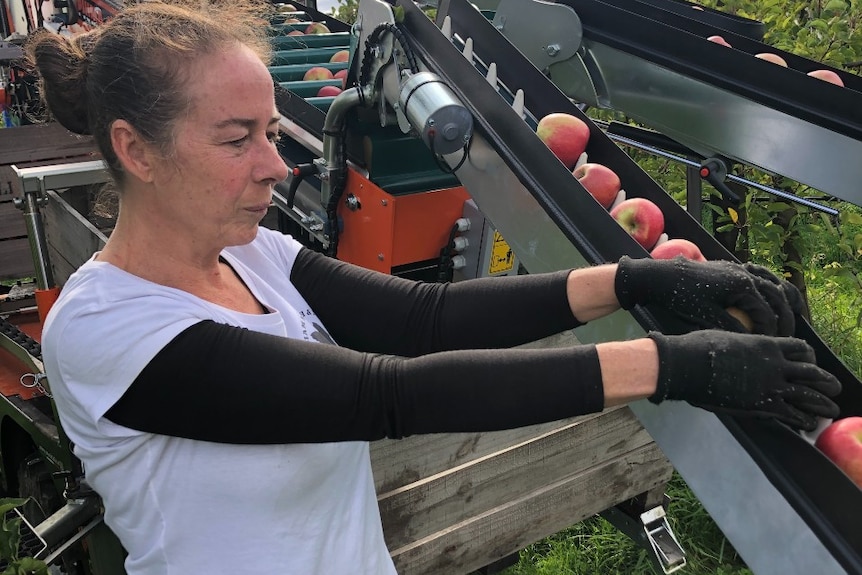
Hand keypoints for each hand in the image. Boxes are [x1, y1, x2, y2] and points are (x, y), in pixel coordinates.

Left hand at [615, 255, 796, 335]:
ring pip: (773, 282)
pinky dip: (771, 285)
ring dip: (784, 299)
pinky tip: (773, 296)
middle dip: (785, 318)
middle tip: (786, 337)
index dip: (772, 332)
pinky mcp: (732, 267)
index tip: (773, 346)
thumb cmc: (680, 299)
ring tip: (792, 316)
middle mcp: (745, 274)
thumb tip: (755, 344)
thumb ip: (732, 329)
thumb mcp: (706, 318)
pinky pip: (760, 274)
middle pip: (777, 297)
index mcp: (740, 286)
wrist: (659, 277)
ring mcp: (739, 268)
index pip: (767, 313)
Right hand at [647, 330, 840, 430]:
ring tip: (830, 410)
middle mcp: (775, 363)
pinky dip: (803, 420)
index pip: (800, 348)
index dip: (809, 357)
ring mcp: (771, 384)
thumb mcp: (725, 337)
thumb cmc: (698, 348)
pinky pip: (793, 413)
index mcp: (766, 344)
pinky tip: (808, 425)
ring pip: (809, 395)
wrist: (687, 364)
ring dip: (822, 403)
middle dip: (826, 381)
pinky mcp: (762, 404)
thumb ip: (740, 343)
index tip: (810, 363)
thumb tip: (737, 345)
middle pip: (812, 372)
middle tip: (834, 388)